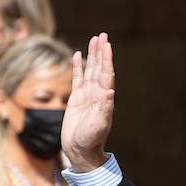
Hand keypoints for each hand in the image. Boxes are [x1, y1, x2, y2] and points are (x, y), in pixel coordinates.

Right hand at [62, 33, 114, 172]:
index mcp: (104, 98)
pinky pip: (78, 79)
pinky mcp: (76, 99)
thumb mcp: (99, 125)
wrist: (80, 150)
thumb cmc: (91, 139)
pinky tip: (78, 55)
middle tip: (102, 35)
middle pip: (99, 67)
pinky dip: (78, 67)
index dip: (106, 58)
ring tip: (93, 39)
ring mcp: (87, 95)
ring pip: (89, 70)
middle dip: (101, 51)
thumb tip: (110, 92)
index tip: (107, 44)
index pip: (106, 73)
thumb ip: (104, 109)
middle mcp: (97, 94)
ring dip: (92, 55)